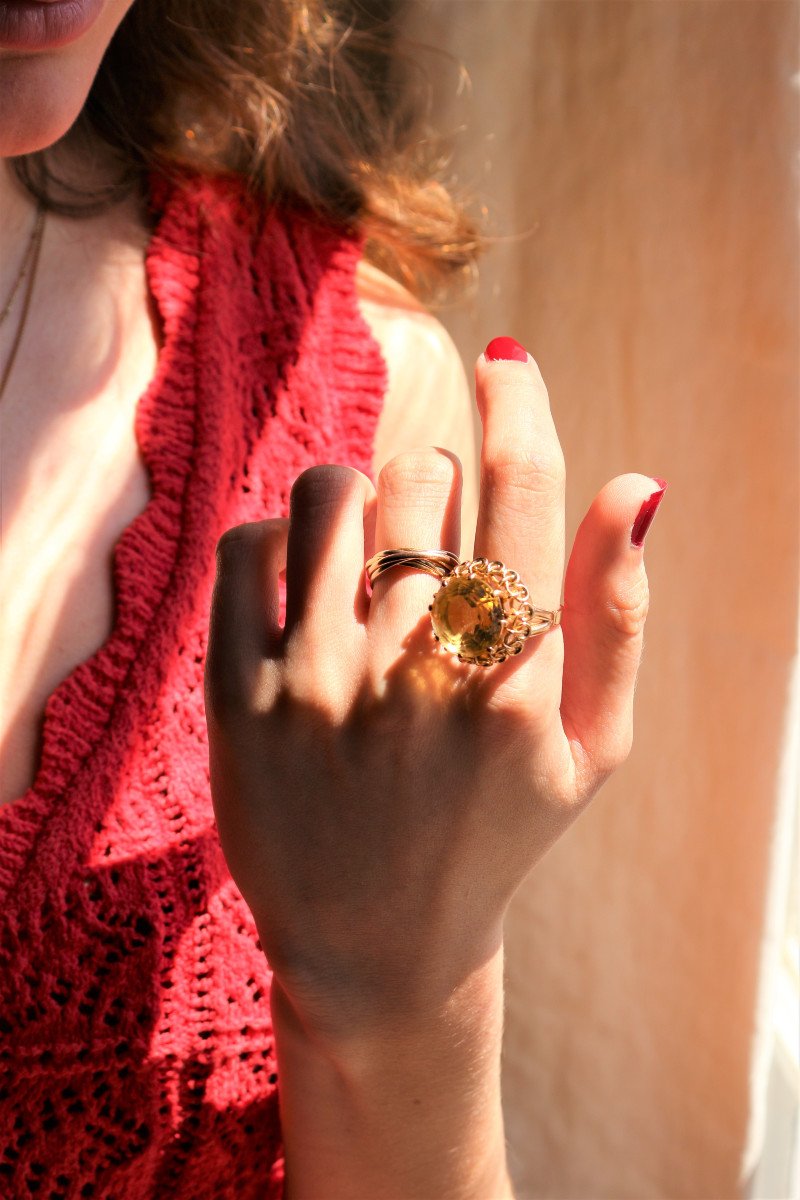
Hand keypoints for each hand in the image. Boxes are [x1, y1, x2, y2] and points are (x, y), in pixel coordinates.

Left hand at [204, 340, 665, 1044]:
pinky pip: (245, 545)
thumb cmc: (497, 833)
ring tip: (367, 559)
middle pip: (421, 480)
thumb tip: (635, 482)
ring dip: (357, 501)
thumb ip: (618, 616)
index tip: (507, 362)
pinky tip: (301, 581)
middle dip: (435, 486)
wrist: (378, 944)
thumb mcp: (589, 748)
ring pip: (329, 493)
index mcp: (514, 684)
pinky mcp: (236, 703)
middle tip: (432, 544)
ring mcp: (315, 689)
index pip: (523, 493)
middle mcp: (413, 677)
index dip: (519, 405)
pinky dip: (276, 537)